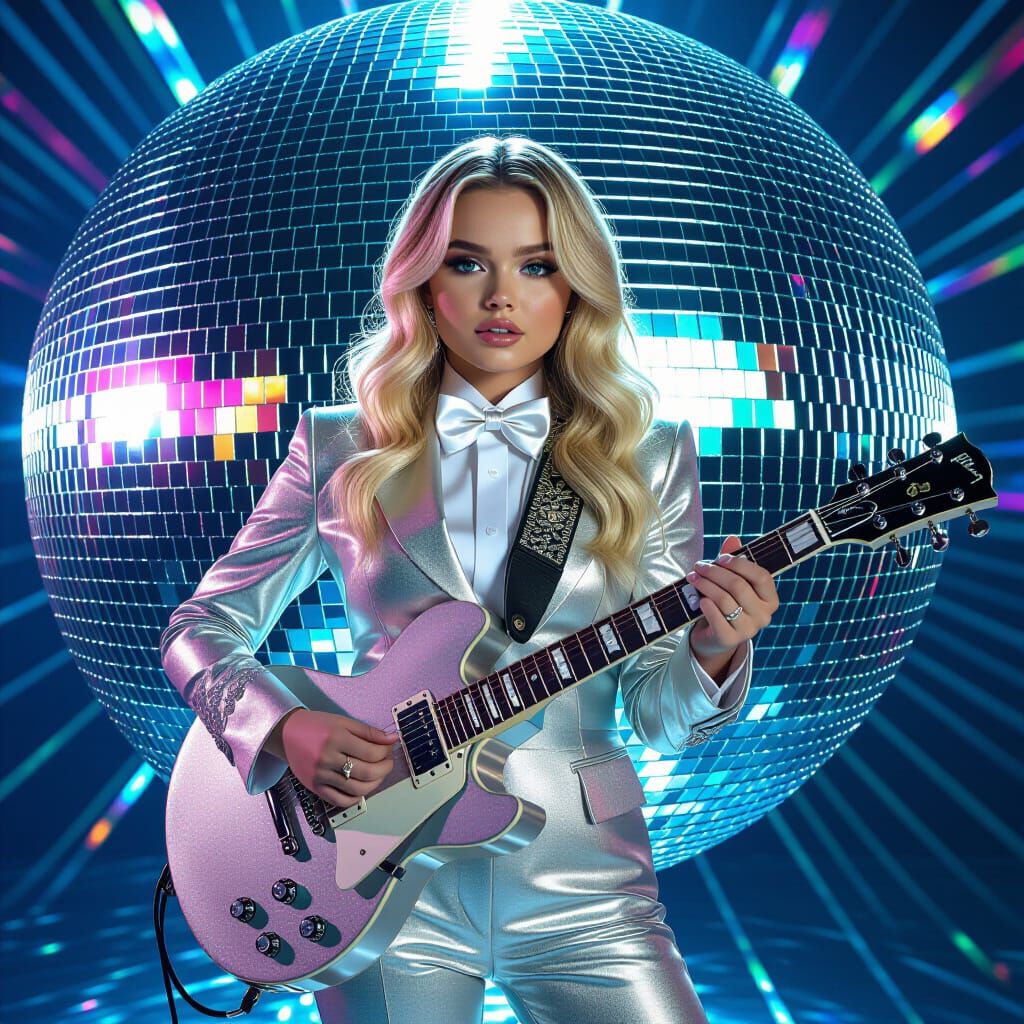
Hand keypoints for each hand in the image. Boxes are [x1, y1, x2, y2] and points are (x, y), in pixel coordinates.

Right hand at [278, 708, 398, 808]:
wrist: (286, 734)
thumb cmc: (315, 726)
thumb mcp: (343, 722)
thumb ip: (369, 732)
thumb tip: (392, 739)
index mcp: (335, 738)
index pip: (371, 752)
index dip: (386, 752)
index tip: (389, 747)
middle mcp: (327, 759)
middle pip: (367, 772)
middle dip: (385, 768)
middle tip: (388, 761)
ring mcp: (321, 776)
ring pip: (357, 789)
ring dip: (375, 783)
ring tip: (378, 773)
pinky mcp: (315, 788)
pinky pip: (341, 800)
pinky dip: (356, 797)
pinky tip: (362, 786)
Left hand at [685, 534, 778, 662]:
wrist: (713, 636)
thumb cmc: (725, 604)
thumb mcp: (730, 582)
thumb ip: (733, 562)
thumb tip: (732, 539)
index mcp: (769, 599)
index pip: (762, 577)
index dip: (740, 564)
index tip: (720, 558)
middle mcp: (764, 616)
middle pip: (739, 586)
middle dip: (715, 573)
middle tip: (698, 566)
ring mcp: (748, 630)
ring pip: (725, 600)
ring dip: (705, 585)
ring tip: (693, 578)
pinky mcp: (730, 639)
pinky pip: (717, 618)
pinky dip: (707, 606)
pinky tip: (699, 599)